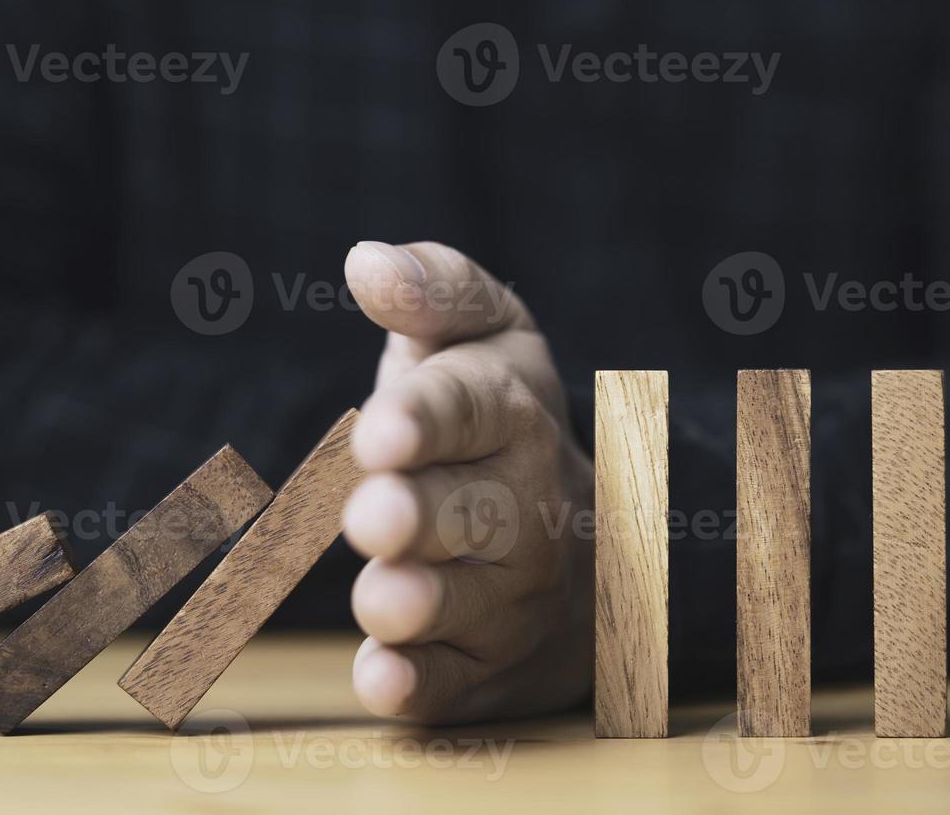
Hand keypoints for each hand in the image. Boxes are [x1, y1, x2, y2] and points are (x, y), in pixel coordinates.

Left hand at [341, 241, 593, 722]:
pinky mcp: (485, 669)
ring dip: (420, 603)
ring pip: (467, 604)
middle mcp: (527, 507)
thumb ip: (435, 292)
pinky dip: (418, 686)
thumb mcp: (483, 341)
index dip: (427, 421)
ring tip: (381, 597)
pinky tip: (382, 680)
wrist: (582, 547)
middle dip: (421, 514)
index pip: (474, 408)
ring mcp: (513, 596)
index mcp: (515, 411)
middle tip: (373, 515)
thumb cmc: (495, 428)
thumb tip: (367, 261)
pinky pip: (453, 683)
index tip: (379, 433)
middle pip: (474, 512)